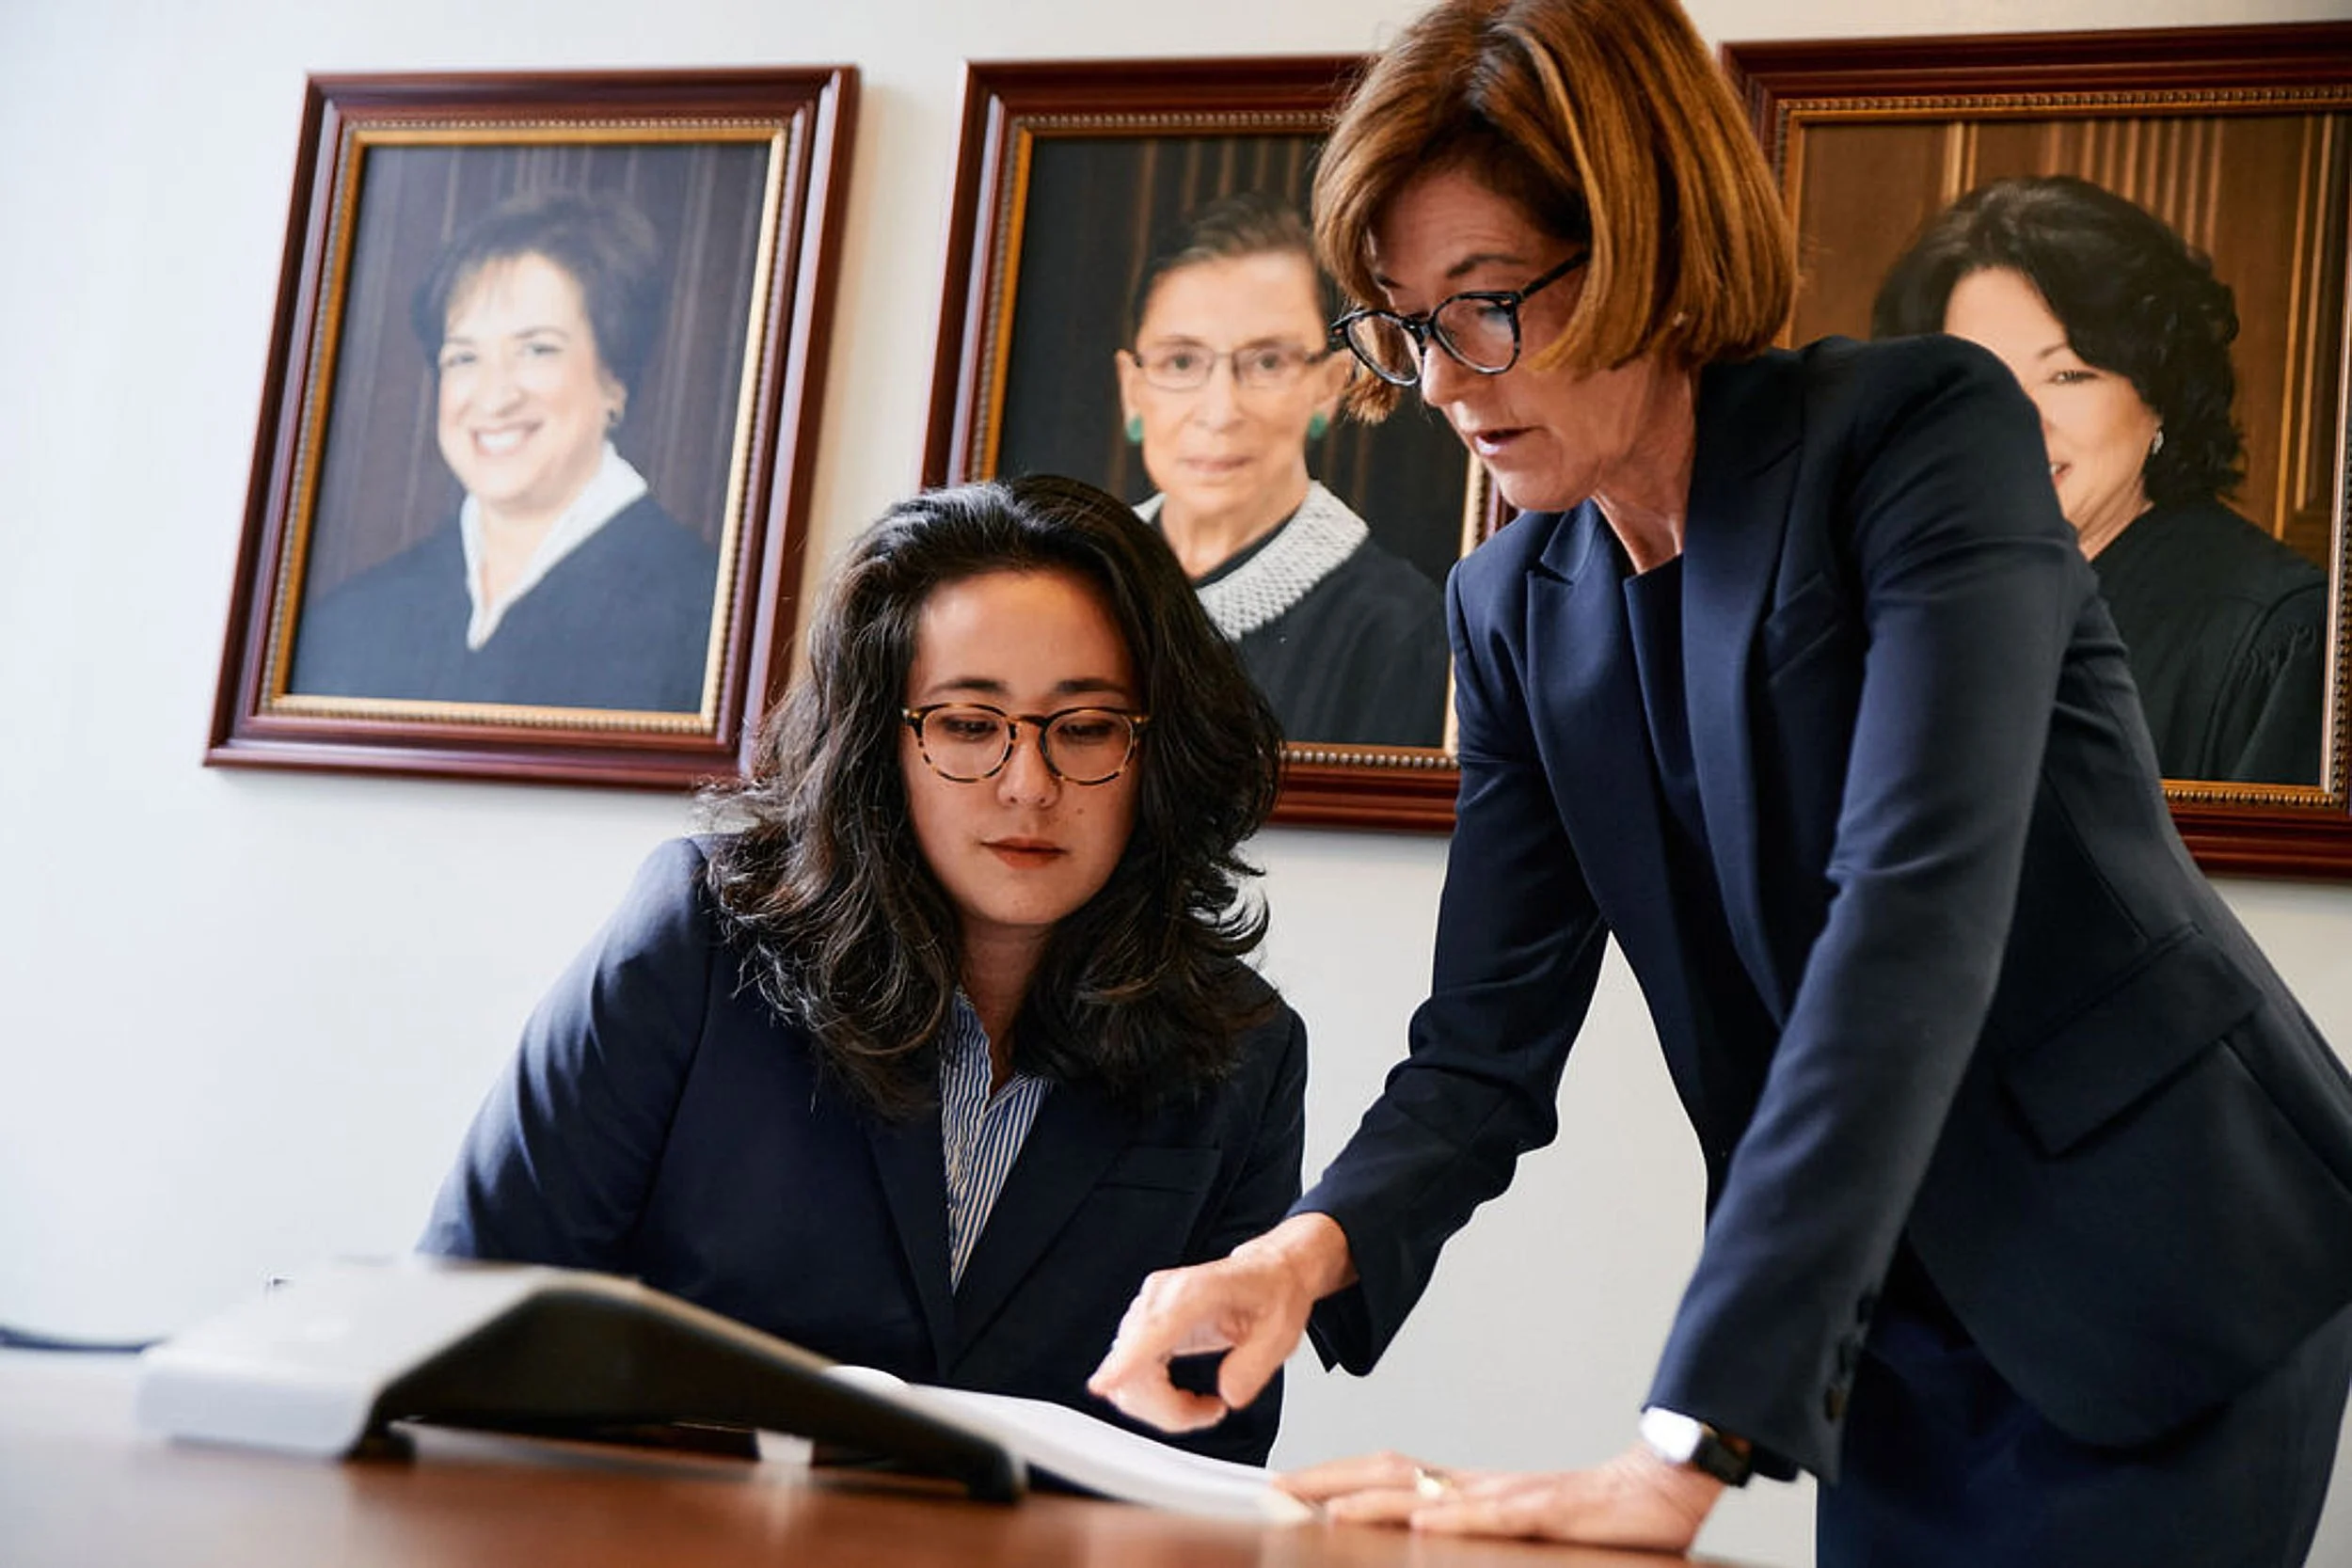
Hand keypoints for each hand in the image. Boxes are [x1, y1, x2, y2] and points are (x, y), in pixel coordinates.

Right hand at [1088, 1213, 1351, 1432]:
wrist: (1268, 1271)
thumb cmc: (1273, 1292)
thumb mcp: (1281, 1332)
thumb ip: (1253, 1366)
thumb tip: (1227, 1394)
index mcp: (1196, 1291)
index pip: (1152, 1329)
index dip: (1125, 1361)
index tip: (1103, 1385)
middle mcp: (1162, 1296)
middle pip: (1134, 1365)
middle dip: (1165, 1408)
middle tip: (1209, 1412)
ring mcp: (1149, 1309)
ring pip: (1128, 1375)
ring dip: (1161, 1406)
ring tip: (1203, 1405)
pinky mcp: (1145, 1326)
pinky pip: (1132, 1373)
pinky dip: (1155, 1396)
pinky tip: (1184, 1396)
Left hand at [1281, 1444, 1721, 1552]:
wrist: (1660, 1487)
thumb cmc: (1591, 1514)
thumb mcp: (1517, 1525)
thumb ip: (1470, 1529)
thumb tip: (1415, 1537)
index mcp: (1470, 1489)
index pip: (1390, 1474)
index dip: (1337, 1476)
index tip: (1288, 1485)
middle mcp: (1480, 1486)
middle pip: (1392, 1473)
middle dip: (1332, 1480)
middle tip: (1281, 1487)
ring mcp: (1511, 1496)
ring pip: (1431, 1490)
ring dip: (1375, 1499)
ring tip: (1326, 1507)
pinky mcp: (1546, 1511)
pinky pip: (1495, 1514)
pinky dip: (1455, 1516)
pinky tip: (1424, 1521)